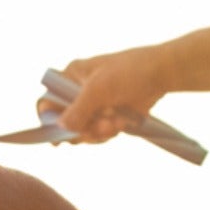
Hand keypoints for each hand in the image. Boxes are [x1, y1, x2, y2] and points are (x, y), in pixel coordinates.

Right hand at [53, 48, 172, 141]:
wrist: (162, 74)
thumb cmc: (128, 72)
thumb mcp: (98, 89)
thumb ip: (77, 110)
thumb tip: (60, 129)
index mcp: (70, 77)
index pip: (47, 101)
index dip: (47, 120)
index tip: (56, 137)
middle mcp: (77, 93)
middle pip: (65, 123)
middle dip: (82, 129)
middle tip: (97, 127)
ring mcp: (93, 106)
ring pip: (82, 132)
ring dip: (99, 131)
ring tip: (116, 122)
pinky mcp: (107, 116)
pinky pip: (99, 134)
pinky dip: (110, 131)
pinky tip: (122, 121)